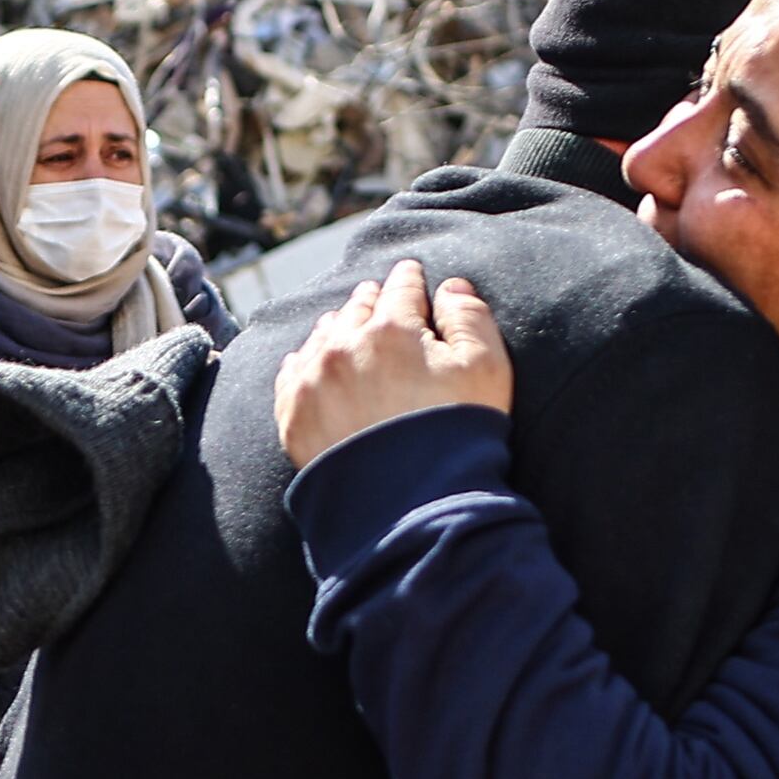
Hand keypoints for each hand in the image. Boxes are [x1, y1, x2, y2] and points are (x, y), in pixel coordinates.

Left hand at [273, 261, 514, 465]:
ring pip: (322, 336)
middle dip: (371, 299)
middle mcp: (344, 347)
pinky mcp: (293, 417)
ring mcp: (313, 382)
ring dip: (337, 326)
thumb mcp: (486, 368)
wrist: (410, 506)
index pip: (401, 288)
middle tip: (377, 295)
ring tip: (344, 324)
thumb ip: (470, 318)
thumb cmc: (457, 435)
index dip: (410, 278)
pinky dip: (304, 361)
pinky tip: (309, 362)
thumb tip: (451, 287)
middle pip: (356, 308)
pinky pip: (292, 373)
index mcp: (392, 329)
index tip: (411, 271)